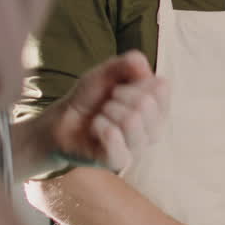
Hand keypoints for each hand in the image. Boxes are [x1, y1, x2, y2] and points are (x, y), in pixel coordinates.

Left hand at [40, 50, 166, 172]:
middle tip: (107, 103)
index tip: (121, 87)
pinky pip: (117, 142)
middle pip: (147, 104)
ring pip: (132, 121)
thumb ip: (126, 63)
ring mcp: (138, 147)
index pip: (161, 88)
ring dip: (108, 112)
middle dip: (119, 97)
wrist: (63, 121)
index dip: (137, 81)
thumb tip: (141, 64)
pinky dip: (101, 128)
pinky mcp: (119, 161)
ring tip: (101, 116)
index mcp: (157, 106)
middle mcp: (153, 128)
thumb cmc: (90, 98)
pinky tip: (96, 128)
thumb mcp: (106, 73)